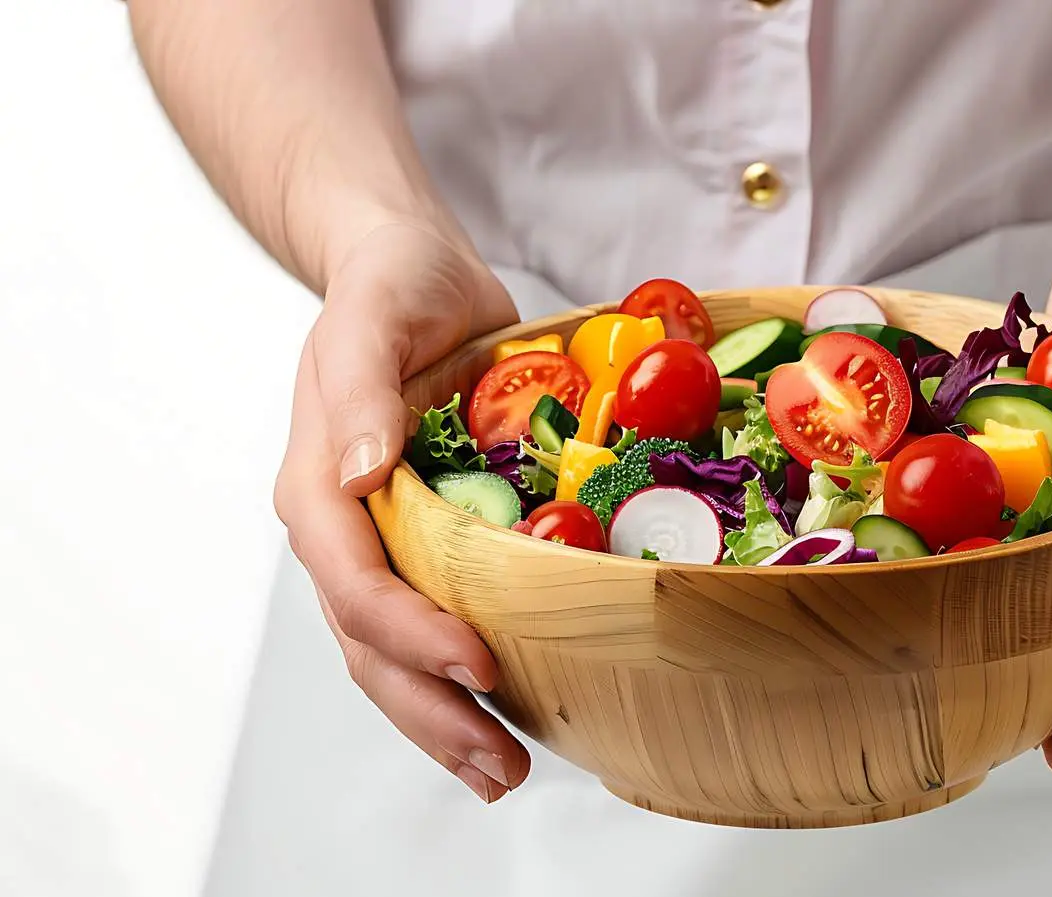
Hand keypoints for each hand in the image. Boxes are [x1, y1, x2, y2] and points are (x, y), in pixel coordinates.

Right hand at [272, 223, 528, 801]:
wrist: (414, 276)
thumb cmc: (393, 286)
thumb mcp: (376, 314)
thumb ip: (360, 388)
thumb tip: (358, 471)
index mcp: (319, 485)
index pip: (355, 581)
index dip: (410, 632)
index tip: (479, 663)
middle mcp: (345, 528)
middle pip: (372, 645)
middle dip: (432, 712)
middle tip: (499, 767)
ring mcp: (385, 544)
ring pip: (398, 655)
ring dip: (448, 719)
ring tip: (506, 773)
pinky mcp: (431, 544)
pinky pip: (439, 623)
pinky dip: (469, 679)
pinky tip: (517, 716)